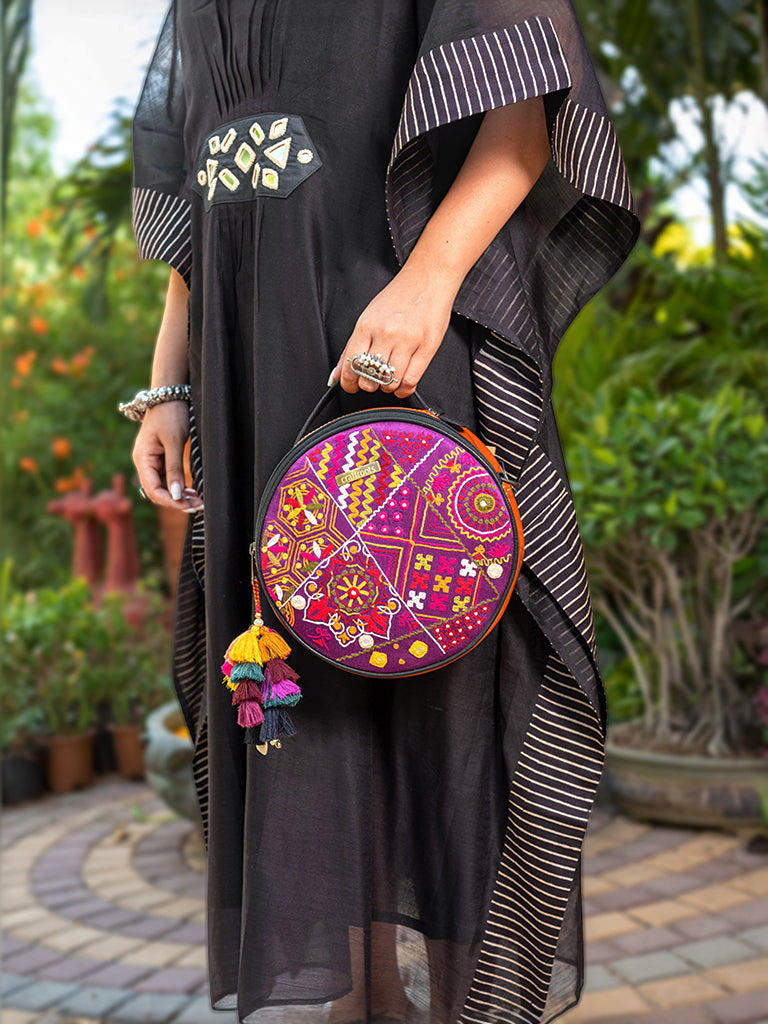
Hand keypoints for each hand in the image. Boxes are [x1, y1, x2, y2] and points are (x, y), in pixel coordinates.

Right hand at [132, 402, 202, 510]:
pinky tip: (192, 491)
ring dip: (179, 495)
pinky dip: (179, 485)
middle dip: (176, 500)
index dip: (169, 501)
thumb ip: (174, 469)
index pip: (152, 489)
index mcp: (142, 458)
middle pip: (157, 491)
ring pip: (164, 486)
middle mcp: (144, 462)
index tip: (187, 505)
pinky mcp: (161, 458)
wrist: (170, 394)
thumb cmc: (171, 414)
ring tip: (198, 500)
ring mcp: (152, 461)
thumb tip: (176, 495)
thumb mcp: (174, 441)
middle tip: (198, 505)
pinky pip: (168, 477)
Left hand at [331, 260, 457, 398]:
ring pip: (390, 383)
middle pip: (369, 378)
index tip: (351, 385)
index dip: (348, 383)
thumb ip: (351, 348)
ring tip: (389, 379)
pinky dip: (404, 389)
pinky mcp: (427, 346)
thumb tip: (337, 375)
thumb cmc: (398, 298)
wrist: (428, 279)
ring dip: (387, 387)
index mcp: (366, 325)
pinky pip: (410, 380)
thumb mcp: (368, 318)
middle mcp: (386, 333)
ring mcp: (408, 341)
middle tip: (373, 380)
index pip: (351, 366)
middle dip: (369, 385)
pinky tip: (402, 384)